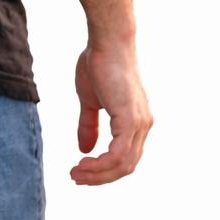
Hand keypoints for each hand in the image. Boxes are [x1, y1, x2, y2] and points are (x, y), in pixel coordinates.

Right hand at [71, 41, 152, 184]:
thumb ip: (89, 124)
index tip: (80, 170)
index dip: (103, 169)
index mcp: (135, 121)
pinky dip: (102, 165)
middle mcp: (143, 126)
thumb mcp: (90, 100)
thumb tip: (84, 149)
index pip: (124, 157)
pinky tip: (84, 163)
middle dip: (100, 177)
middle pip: (125, 167)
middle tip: (75, 177)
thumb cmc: (98, 63)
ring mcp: (139, 124)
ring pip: (123, 165)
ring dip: (98, 174)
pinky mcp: (131, 120)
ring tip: (76, 173)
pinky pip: (119, 155)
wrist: (107, 41)